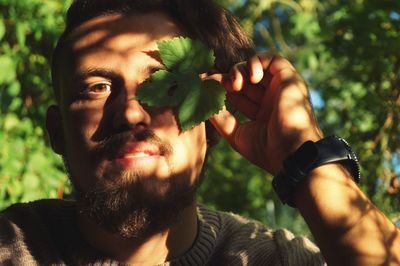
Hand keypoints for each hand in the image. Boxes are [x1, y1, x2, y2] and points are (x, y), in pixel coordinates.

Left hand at [208, 53, 322, 174]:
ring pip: (256, 66)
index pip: (238, 93)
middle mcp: (271, 98)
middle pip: (244, 78)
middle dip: (228, 78)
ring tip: (236, 84)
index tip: (205, 83)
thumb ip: (220, 117)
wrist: (291, 154)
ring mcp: (280, 88)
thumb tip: (204, 100)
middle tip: (218, 83)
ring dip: (240, 69)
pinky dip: (257, 61)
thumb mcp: (236, 133)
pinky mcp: (289, 78)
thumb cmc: (265, 150)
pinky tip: (250, 77)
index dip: (221, 87)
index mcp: (261, 113)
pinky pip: (273, 58)